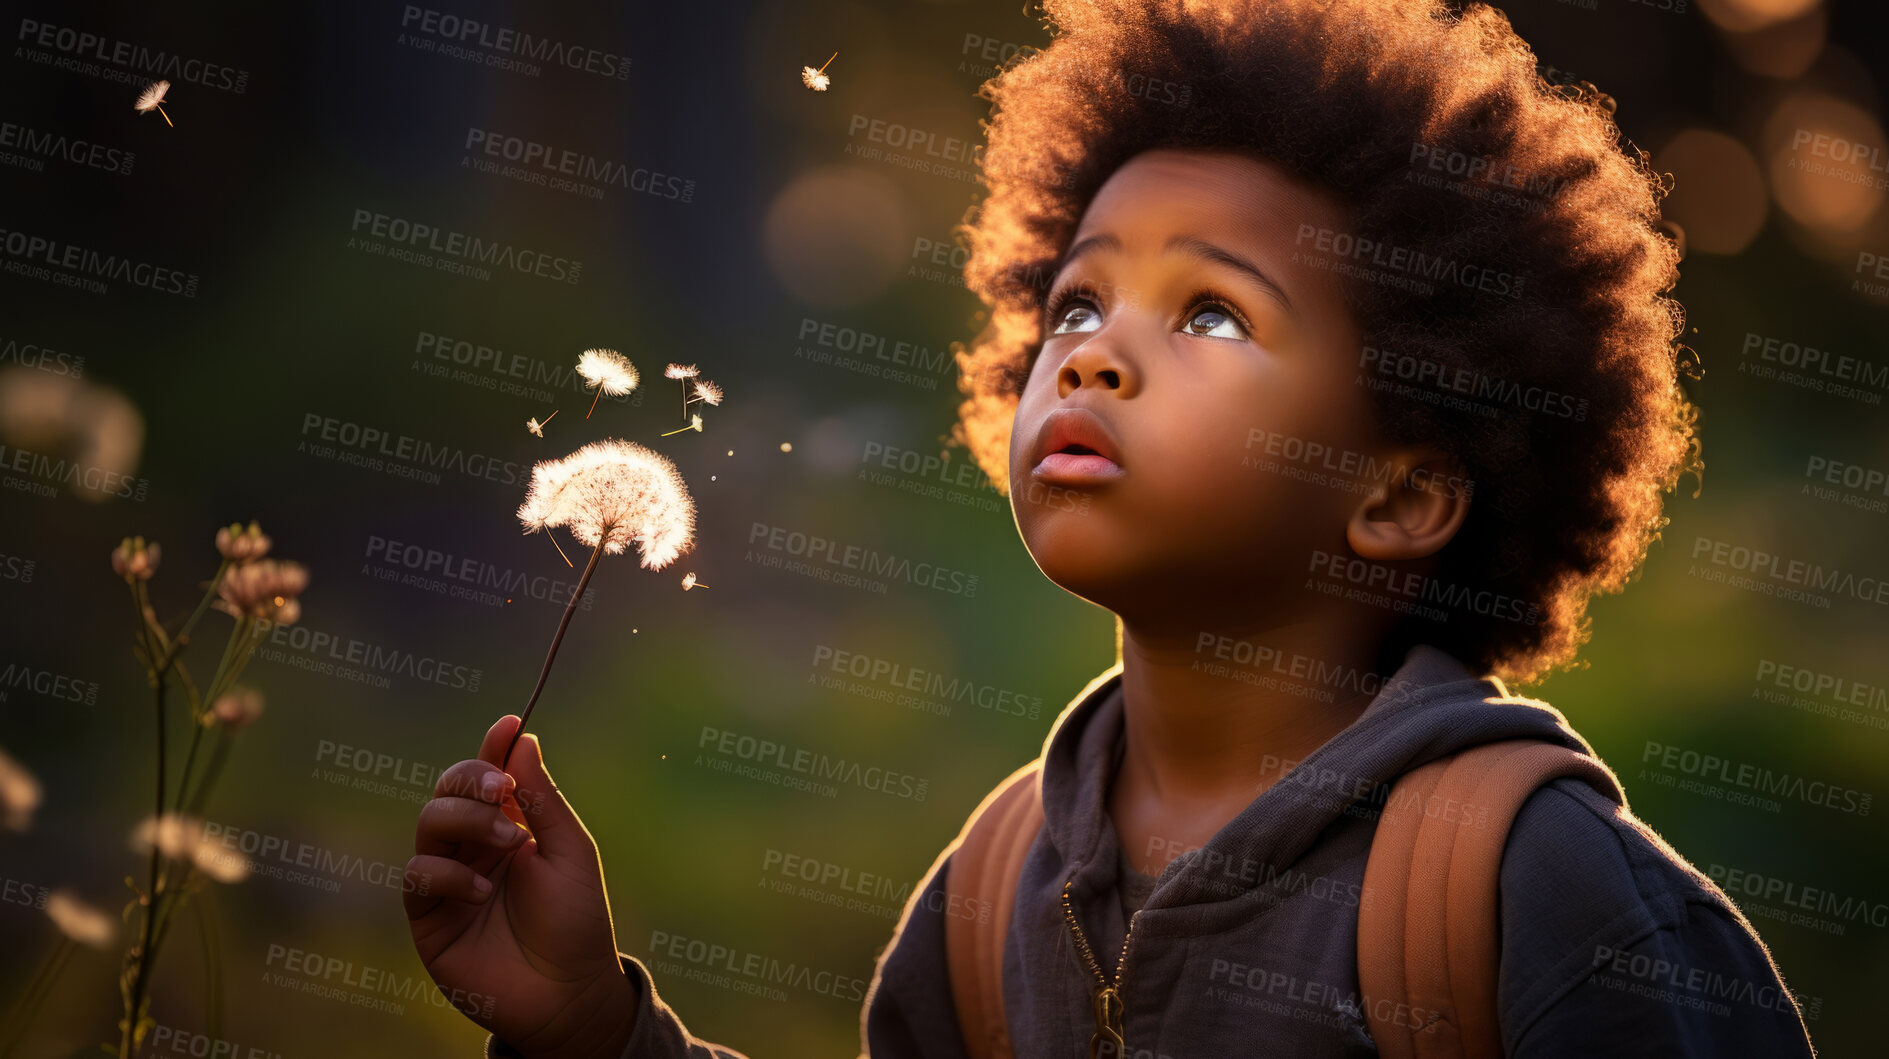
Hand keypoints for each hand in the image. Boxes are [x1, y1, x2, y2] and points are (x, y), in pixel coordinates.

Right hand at [405, 715, 636, 1057]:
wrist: (568, 993)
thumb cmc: (577, 922)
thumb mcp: (570, 851)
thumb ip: (542, 798)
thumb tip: (523, 738)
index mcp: (511, 826)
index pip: (491, 775)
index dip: (494, 748)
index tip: (511, 723)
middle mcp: (474, 847)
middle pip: (450, 789)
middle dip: (473, 778)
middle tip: (503, 789)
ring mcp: (449, 879)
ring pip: (429, 822)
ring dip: (466, 821)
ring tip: (508, 842)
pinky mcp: (428, 917)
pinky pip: (418, 875)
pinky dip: (448, 873)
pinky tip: (482, 890)